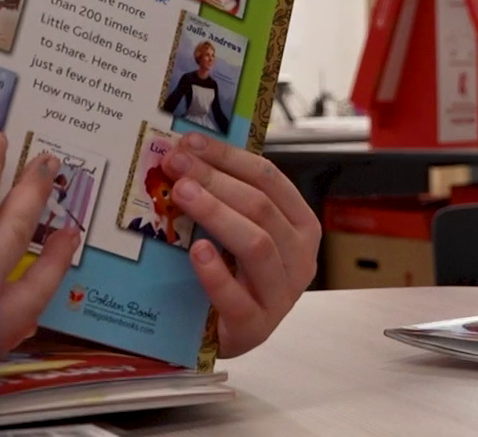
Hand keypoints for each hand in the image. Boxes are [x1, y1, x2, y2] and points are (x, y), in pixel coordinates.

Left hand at [160, 133, 319, 357]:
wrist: (224, 335)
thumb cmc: (234, 274)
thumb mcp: (240, 231)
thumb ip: (227, 198)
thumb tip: (188, 153)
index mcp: (300, 225)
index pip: (269, 178)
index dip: (229, 157)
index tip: (191, 143)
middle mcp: (300, 257)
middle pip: (261, 207)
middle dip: (214, 179)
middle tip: (176, 165)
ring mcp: (282, 294)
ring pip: (256, 243)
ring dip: (216, 213)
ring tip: (182, 194)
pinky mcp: (256, 326)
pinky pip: (237, 296)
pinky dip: (215, 272)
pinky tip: (196, 251)